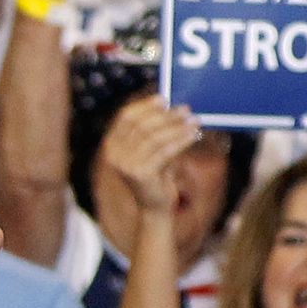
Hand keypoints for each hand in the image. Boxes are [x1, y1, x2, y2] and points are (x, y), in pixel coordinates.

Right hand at [101, 97, 200, 213]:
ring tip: (194, 120)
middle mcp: (114, 154)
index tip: (164, 99)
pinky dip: (181, 140)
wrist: (155, 208)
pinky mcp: (140, 174)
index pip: (125, 117)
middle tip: (186, 109)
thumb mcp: (153, 150)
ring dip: (177, 126)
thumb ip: (155, 131)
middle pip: (141, 125)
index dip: (145, 106)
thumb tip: (172, 106)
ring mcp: (125, 165)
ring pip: (154, 137)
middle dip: (165, 115)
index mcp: (112, 145)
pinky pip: (165, 151)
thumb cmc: (156, 176)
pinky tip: (194, 135)